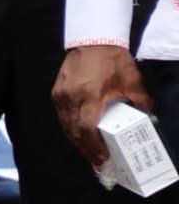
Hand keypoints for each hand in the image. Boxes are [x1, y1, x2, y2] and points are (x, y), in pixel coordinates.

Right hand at [55, 44, 152, 169]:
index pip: (87, 128)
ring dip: (77, 142)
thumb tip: (146, 119)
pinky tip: (80, 136)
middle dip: (85, 150)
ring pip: (66, 126)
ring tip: (89, 153)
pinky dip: (71, 129)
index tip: (103, 157)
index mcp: (90, 94)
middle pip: (74, 132)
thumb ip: (139, 102)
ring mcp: (61, 95)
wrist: (93, 41)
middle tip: (97, 162)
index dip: (94, 146)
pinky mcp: (56, 93)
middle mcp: (72, 97)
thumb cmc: (113, 60)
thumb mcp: (132, 81)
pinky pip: (62, 117)